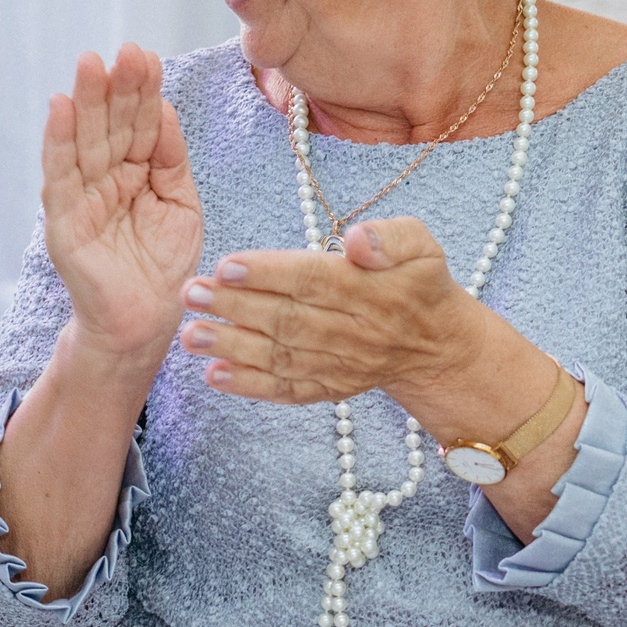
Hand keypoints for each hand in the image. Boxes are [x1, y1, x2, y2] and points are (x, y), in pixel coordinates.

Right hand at [42, 44, 202, 362]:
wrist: (144, 323)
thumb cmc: (163, 266)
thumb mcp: (180, 203)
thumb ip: (170, 158)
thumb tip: (165, 109)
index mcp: (135, 171)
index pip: (138, 123)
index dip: (143, 91)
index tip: (147, 56)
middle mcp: (105, 178)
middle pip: (109, 124)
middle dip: (116, 88)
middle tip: (123, 51)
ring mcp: (82, 197)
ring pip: (84, 141)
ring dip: (85, 102)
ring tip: (89, 65)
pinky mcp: (64, 222)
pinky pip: (60, 176)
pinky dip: (58, 141)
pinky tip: (59, 108)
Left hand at [182, 218, 579, 537]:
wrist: (436, 344)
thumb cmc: (418, 282)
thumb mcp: (421, 243)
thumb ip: (391, 236)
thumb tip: (357, 240)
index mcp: (373, 291)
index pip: (313, 280)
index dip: (269, 274)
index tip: (226, 266)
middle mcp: (354, 332)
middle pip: (288, 320)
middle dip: (235, 308)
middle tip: (191, 295)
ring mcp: (340, 365)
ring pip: (281, 357)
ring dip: (232, 348)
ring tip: (191, 335)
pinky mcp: (329, 388)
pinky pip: (288, 390)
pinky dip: (250, 386)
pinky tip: (214, 376)